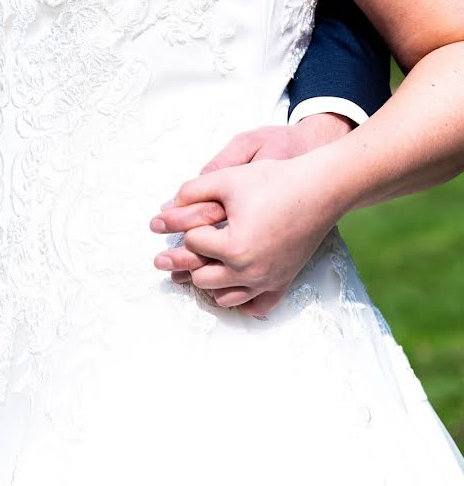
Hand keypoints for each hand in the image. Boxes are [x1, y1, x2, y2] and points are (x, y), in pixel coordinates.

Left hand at [152, 155, 339, 314]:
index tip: (197, 216)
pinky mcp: (283, 282)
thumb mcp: (227, 179)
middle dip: (194, 258)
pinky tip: (234, 281)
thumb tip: (163, 211)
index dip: (191, 226)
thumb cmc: (275, 180)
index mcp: (234, 247)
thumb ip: (190, 192)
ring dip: (211, 281)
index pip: (192, 244)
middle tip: (193, 243)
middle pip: (200, 277)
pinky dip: (241, 299)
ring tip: (209, 262)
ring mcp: (268, 280)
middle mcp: (250, 271)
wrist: (322, 187)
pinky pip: (256, 306)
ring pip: (222, 297)